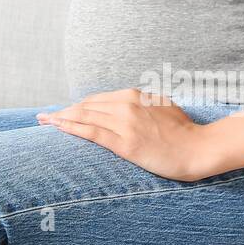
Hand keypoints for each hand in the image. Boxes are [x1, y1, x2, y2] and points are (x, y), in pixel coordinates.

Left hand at [36, 89, 217, 181]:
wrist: (199, 148)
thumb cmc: (184, 132)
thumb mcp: (160, 107)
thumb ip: (140, 105)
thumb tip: (126, 107)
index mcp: (133, 95)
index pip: (96, 100)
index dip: (76, 106)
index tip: (63, 111)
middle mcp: (126, 105)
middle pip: (85, 106)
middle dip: (63, 111)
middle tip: (44, 117)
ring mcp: (125, 123)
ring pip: (84, 117)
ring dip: (61, 118)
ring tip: (44, 122)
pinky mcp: (125, 143)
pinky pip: (91, 133)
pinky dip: (70, 128)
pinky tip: (57, 127)